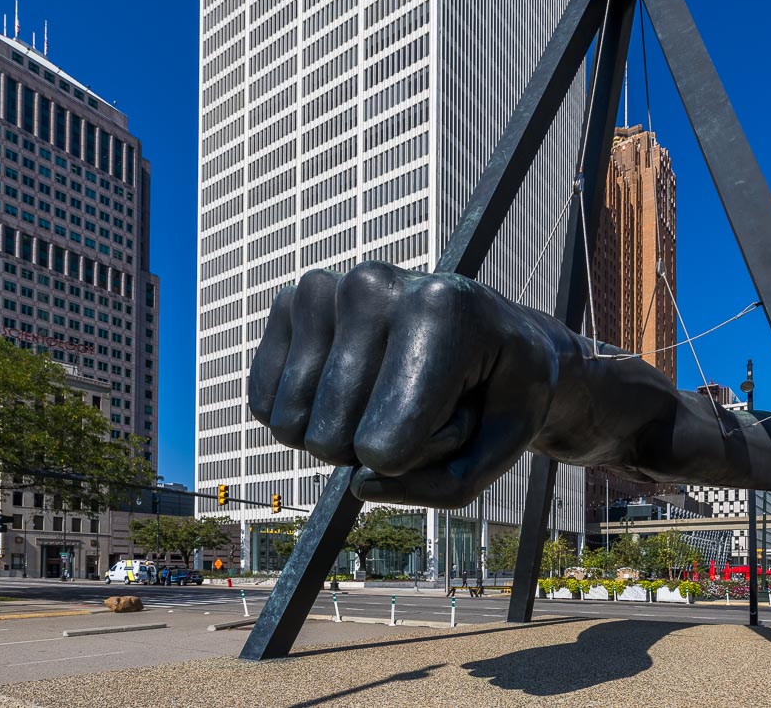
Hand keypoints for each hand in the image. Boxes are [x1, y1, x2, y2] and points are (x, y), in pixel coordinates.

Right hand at [248, 261, 559, 506]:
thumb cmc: (501, 385)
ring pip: (294, 428)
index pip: (386, 444)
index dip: (424, 456)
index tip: (462, 410)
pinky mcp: (288, 303)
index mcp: (437, 310)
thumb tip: (359, 484)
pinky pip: (264, 405)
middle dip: (385, 445)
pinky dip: (308, 414)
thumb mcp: (505, 444)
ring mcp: (322, 288)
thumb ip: (445, 486)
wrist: (484, 328)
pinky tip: (354, 379)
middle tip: (428, 400)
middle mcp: (371, 285)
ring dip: (347, 430)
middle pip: (333, 442)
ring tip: (396, 387)